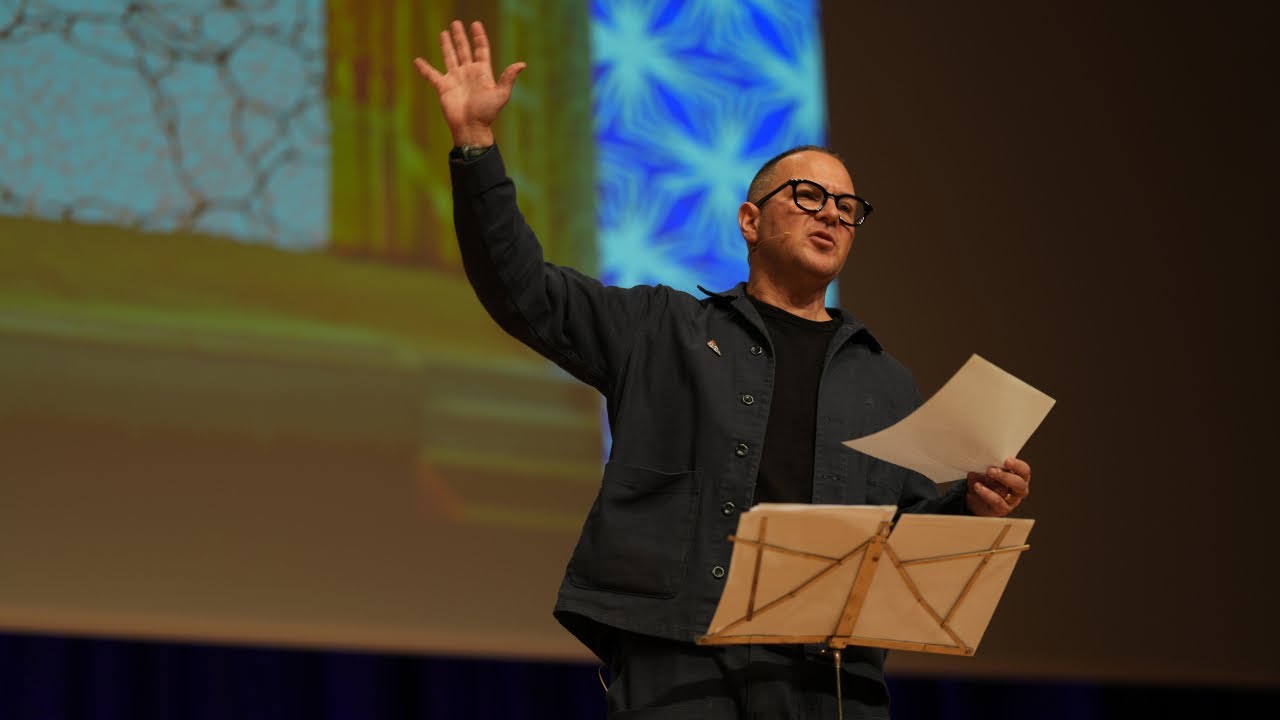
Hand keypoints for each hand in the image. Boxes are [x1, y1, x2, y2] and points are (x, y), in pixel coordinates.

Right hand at [414, 20, 525, 146]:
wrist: (471, 128)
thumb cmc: (487, 113)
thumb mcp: (501, 94)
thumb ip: (508, 78)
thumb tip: (522, 64)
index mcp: (482, 73)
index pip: (481, 50)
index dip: (479, 37)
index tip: (476, 24)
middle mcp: (468, 73)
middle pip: (464, 50)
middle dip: (460, 37)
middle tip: (456, 24)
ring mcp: (455, 79)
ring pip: (450, 57)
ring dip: (446, 45)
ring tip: (443, 33)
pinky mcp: (443, 87)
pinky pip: (431, 75)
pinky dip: (424, 68)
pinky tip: (417, 61)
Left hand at [965, 457, 1030, 516]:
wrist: (977, 498)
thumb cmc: (986, 479)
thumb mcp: (987, 470)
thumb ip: (989, 467)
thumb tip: (984, 465)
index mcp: (1020, 475)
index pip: (1024, 470)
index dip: (1017, 465)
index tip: (1006, 461)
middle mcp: (1020, 488)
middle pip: (1019, 483)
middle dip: (1005, 476)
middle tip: (991, 470)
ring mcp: (1012, 500)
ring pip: (1006, 492)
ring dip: (992, 484)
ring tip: (981, 478)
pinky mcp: (1003, 509)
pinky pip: (997, 501)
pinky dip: (986, 493)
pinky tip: (978, 487)